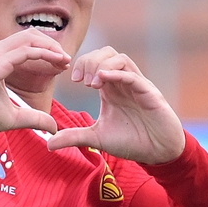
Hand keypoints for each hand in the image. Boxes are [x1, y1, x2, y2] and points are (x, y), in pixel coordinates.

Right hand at [0, 29, 69, 134]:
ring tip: (65, 60)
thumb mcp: (13, 117)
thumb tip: (52, 128)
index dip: (47, 50)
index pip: (26, 44)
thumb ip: (34, 118)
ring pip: (30, 39)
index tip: (62, 63)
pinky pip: (26, 52)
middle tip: (67, 60)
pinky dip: (44, 54)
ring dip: (51, 47)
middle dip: (52, 45)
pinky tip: (56, 61)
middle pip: (30, 36)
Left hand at [46, 47, 185, 164]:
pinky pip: (133, 76)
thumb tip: (48, 143)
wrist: (159, 153)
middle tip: (80, 80)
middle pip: (107, 53)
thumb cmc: (132, 141)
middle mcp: (124, 82)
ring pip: (120, 58)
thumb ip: (74, 136)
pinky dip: (117, 74)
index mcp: (112, 87)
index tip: (73, 80)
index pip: (96, 61)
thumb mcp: (96, 138)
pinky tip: (102, 80)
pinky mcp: (149, 94)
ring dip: (102, 65)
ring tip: (91, 84)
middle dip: (89, 61)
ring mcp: (138, 85)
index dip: (82, 64)